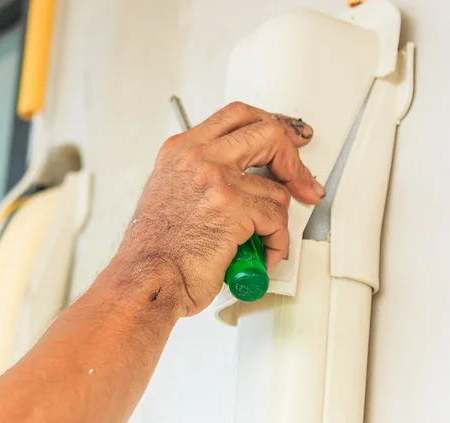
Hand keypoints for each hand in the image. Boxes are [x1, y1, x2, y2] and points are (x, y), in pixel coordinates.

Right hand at [116, 101, 324, 316]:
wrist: (146, 279)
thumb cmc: (157, 250)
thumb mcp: (171, 193)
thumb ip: (204, 176)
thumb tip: (247, 178)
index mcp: (181, 151)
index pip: (238, 116)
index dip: (272, 124)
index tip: (292, 140)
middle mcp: (198, 158)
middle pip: (267, 133)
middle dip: (294, 162)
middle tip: (303, 185)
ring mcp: (216, 179)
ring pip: (276, 190)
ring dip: (277, 222)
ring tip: (263, 242)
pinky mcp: (233, 208)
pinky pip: (277, 220)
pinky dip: (277, 242)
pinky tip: (263, 254)